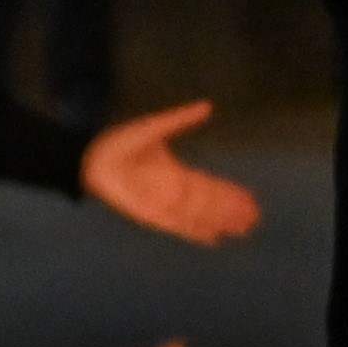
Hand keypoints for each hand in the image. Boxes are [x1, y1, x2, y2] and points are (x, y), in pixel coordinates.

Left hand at [74, 101, 260, 245]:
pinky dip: (195, 233)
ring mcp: (164, 205)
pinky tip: (213, 240)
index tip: (250, 199)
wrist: (92, 157)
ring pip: (200, 216)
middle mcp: (174, 192)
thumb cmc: (120, 143)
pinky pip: (178, 227)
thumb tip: (208, 106)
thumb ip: (181, 119)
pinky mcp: (151, 215)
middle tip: (255, 218)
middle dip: (232, 211)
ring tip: (243, 229)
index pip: (210, 186)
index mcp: (176, 173)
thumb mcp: (156, 128)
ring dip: (220, 223)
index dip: (230, 193)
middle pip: (210, 204)